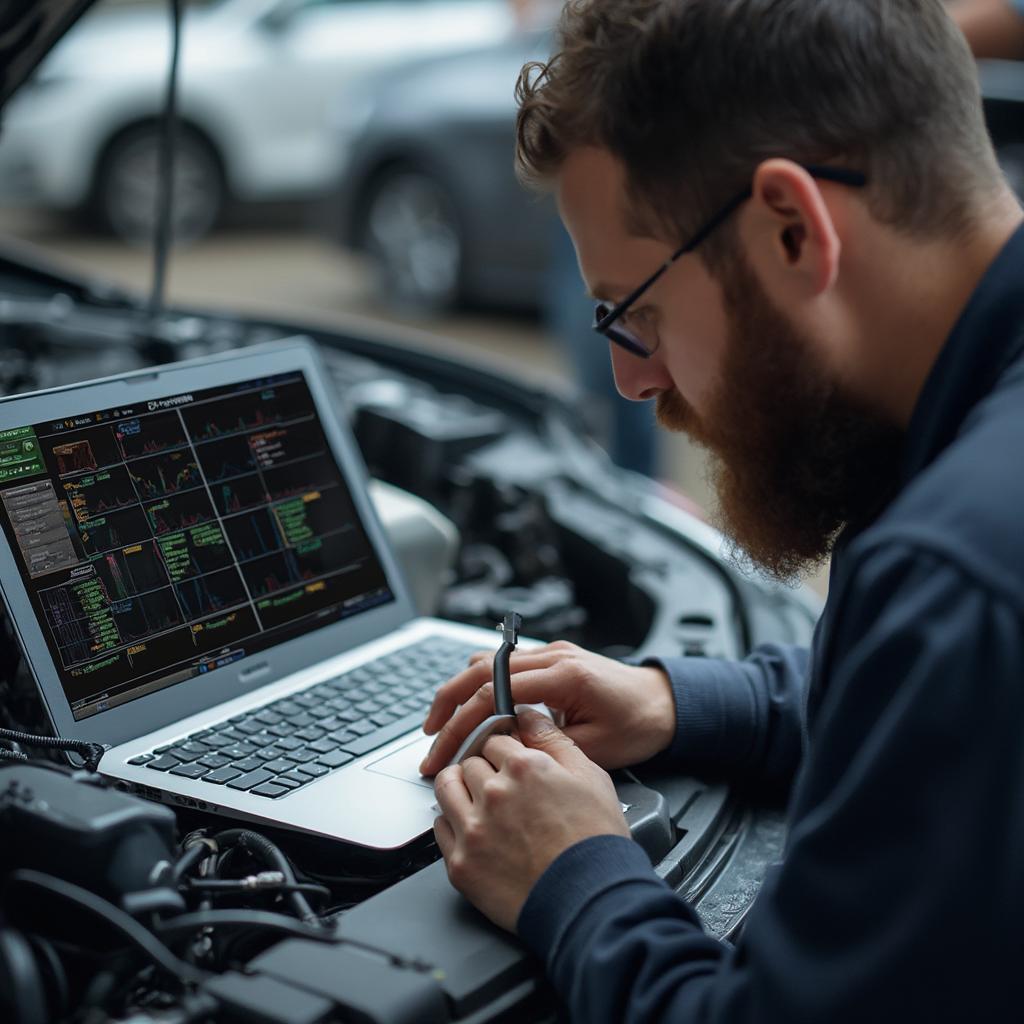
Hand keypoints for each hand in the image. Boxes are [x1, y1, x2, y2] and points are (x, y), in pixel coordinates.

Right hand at [420, 640, 674, 775]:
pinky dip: (479, 685)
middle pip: (479, 671)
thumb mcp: (594, 748)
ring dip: (459, 691)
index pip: (493, 693)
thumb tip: (503, 748)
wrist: (667, 703)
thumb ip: (546, 744)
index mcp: (565, 675)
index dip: (461, 723)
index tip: (442, 750)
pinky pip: (504, 664)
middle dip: (448, 705)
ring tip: (441, 724)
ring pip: (486, 661)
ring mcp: (552, 652)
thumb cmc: (640, 725)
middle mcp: (554, 656)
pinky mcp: (552, 657)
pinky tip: (470, 709)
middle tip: (430, 739)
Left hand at [433, 708, 629, 931]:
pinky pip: (440, 828)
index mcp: (524, 767)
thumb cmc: (595, 843)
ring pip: (446, 787)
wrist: (588, 903)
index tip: (507, 760)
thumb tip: (531, 716)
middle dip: (483, 769)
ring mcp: (474, 829)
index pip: (495, 738)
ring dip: (459, 788)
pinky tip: (474, 830)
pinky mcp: (461, 863)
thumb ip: (554, 740)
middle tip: (499, 785)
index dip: (504, 749)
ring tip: (477, 801)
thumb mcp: (590, 776)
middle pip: (470, 762)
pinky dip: (453, 824)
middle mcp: (494, 793)